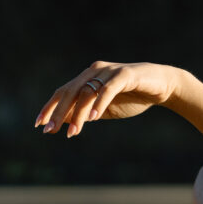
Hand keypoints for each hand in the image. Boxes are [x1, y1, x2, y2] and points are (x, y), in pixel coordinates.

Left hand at [34, 61, 179, 137]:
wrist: (163, 86)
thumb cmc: (134, 97)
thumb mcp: (106, 109)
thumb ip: (87, 112)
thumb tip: (65, 122)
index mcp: (88, 78)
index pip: (63, 92)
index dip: (50, 108)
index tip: (39, 125)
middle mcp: (95, 71)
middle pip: (70, 92)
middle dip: (58, 112)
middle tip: (50, 131)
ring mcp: (109, 72)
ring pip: (86, 92)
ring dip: (78, 114)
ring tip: (72, 132)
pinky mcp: (125, 75)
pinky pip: (108, 90)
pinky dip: (99, 104)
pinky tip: (93, 119)